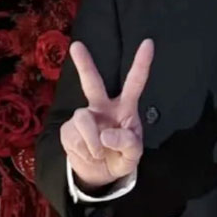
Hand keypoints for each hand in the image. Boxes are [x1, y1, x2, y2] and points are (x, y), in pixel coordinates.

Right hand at [59, 39, 153, 191]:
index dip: (142, 63)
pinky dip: (83, 150)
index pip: (135, 83)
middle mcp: (103, 107)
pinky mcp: (68, 129)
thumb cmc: (121, 157)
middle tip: (77, 45)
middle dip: (84, 64)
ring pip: (83, 118)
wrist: (100, 174)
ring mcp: (84, 116)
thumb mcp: (133, 155)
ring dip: (92, 141)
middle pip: (93, 82)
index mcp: (125, 108)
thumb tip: (106, 136)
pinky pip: (73, 137)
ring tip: (99, 153)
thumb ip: (127, 144)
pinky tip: (87, 154)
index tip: (148, 42)